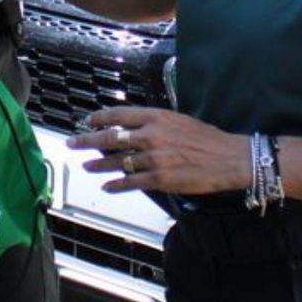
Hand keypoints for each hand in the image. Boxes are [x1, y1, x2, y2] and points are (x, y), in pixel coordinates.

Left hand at [66, 105, 248, 196]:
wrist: (229, 158)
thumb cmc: (207, 138)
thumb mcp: (178, 120)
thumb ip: (155, 122)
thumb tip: (133, 126)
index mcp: (156, 117)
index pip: (118, 114)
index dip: (99, 118)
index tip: (87, 121)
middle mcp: (151, 136)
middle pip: (110, 138)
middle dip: (87, 141)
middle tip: (72, 143)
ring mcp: (154, 159)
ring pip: (117, 162)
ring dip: (98, 165)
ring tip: (86, 167)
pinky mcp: (160, 179)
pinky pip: (131, 183)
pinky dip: (116, 185)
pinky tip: (107, 186)